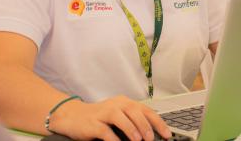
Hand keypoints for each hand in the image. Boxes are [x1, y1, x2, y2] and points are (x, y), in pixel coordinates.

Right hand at [49, 95, 171, 140]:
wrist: (73, 116)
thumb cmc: (99, 117)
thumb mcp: (118, 116)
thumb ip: (133, 121)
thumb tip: (152, 134)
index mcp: (124, 102)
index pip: (145, 110)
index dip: (157, 122)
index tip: (167, 134)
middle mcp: (115, 104)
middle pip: (134, 111)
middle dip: (145, 125)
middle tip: (152, 138)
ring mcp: (103, 113)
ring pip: (120, 117)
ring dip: (131, 129)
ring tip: (139, 140)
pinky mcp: (93, 123)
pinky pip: (105, 130)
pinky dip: (113, 138)